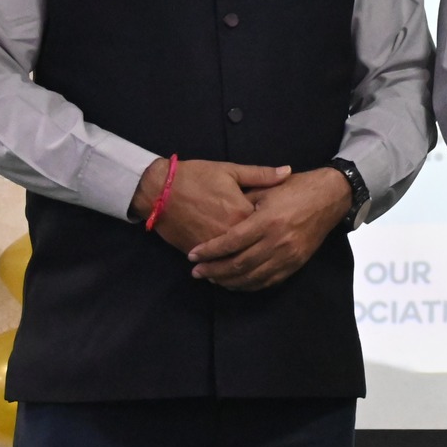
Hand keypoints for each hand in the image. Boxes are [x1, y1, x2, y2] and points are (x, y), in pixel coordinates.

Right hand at [131, 158, 291, 256]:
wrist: (158, 190)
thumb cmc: (196, 177)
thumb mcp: (231, 171)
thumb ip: (261, 175)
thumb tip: (288, 172)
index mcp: (242, 213)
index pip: (268, 228)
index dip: (276, 230)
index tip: (286, 229)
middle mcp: (229, 233)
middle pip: (253, 251)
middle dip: (265, 254)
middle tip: (278, 256)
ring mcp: (212, 246)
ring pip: (234, 265)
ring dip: (245, 270)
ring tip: (257, 271)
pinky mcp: (196, 252)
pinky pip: (215, 267)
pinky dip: (224, 272)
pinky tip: (233, 276)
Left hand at [186, 168, 352, 290]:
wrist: (330, 197)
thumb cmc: (296, 188)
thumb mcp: (267, 189)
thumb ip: (242, 201)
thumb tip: (216, 215)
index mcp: (268, 220)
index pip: (231, 242)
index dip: (209, 251)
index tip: (192, 255)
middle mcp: (278, 241)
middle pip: (238, 264)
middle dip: (213, 270)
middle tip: (197, 271)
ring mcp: (288, 255)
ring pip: (251, 277)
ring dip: (228, 281)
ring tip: (212, 278)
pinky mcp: (296, 263)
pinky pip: (268, 281)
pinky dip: (248, 285)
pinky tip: (235, 283)